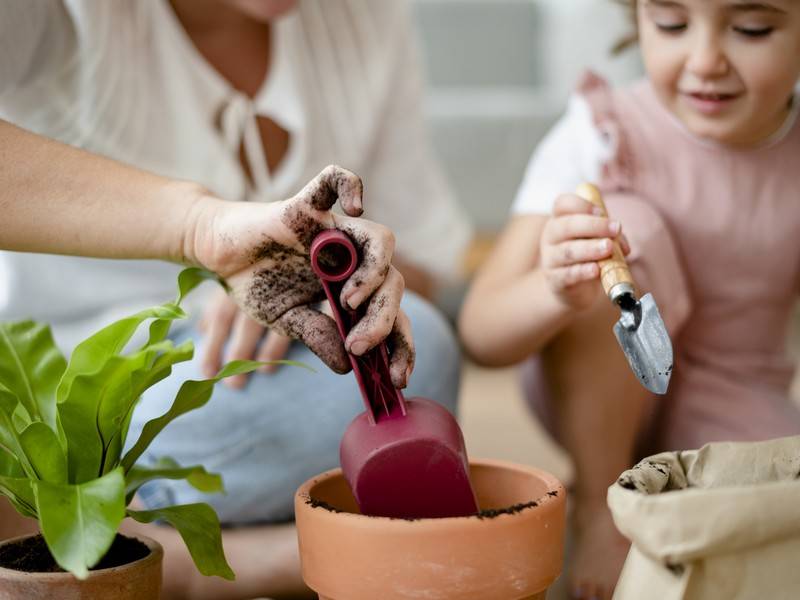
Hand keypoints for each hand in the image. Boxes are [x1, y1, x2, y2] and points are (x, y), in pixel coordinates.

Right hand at [188, 165, 414, 387]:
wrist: (219, 255)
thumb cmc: (259, 284)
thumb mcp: (289, 321)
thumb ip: (319, 336)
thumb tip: (348, 365)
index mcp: (354, 288)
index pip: (393, 315)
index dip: (401, 345)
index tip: (398, 378)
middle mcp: (353, 258)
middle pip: (394, 282)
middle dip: (383, 319)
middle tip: (359, 346)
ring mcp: (334, 231)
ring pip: (381, 240)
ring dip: (374, 273)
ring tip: (350, 301)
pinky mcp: (305, 207)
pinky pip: (334, 182)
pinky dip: (350, 185)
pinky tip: (356, 206)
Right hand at [539, 193, 629, 310]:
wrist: (573, 289)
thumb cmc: (586, 257)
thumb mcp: (597, 240)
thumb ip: (610, 236)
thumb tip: (622, 244)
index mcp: (560, 220)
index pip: (563, 204)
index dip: (581, 204)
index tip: (601, 211)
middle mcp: (551, 237)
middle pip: (566, 225)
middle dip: (593, 225)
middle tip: (615, 229)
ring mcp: (550, 259)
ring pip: (568, 251)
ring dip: (590, 248)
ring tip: (608, 248)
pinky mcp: (555, 280)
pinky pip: (568, 274)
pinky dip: (583, 271)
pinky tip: (596, 269)